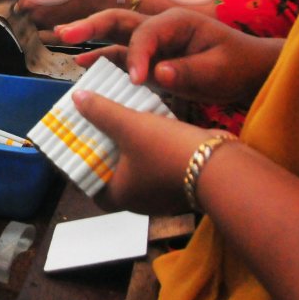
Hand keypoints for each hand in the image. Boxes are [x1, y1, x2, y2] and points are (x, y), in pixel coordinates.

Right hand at [56, 8, 282, 103]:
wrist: (251, 71)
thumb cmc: (238, 65)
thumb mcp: (218, 70)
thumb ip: (187, 72)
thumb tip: (156, 75)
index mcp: (176, 21)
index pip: (145, 35)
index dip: (137, 56)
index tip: (136, 80)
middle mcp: (159, 26)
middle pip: (119, 20)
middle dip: (90, 25)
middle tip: (64, 33)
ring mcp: (154, 43)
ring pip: (115, 35)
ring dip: (89, 36)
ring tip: (60, 36)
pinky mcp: (152, 59)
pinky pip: (121, 56)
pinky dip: (102, 58)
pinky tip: (81, 64)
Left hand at [72, 89, 215, 214]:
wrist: (222, 166)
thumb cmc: (167, 151)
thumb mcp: (129, 126)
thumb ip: (101, 112)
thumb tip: (77, 99)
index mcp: (120, 195)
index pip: (90, 186)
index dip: (82, 166)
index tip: (79, 145)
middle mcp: (139, 200)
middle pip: (114, 174)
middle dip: (106, 150)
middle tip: (99, 126)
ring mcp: (162, 194)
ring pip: (138, 168)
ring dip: (130, 147)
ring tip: (122, 121)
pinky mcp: (181, 183)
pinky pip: (159, 165)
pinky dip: (151, 149)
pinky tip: (150, 126)